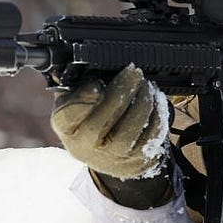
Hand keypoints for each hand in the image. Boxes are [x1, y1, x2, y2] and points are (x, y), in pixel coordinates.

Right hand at [51, 65, 168, 179]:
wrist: (108, 156)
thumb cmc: (90, 120)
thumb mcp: (75, 103)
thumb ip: (78, 85)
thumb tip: (89, 64)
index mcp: (66, 128)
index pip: (67, 116)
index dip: (82, 100)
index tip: (97, 85)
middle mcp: (86, 146)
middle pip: (102, 120)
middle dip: (121, 92)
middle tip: (133, 72)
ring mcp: (113, 155)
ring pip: (130, 127)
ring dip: (142, 101)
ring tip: (145, 84)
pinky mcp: (137, 158)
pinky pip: (151, 134)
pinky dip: (156, 113)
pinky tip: (154, 99)